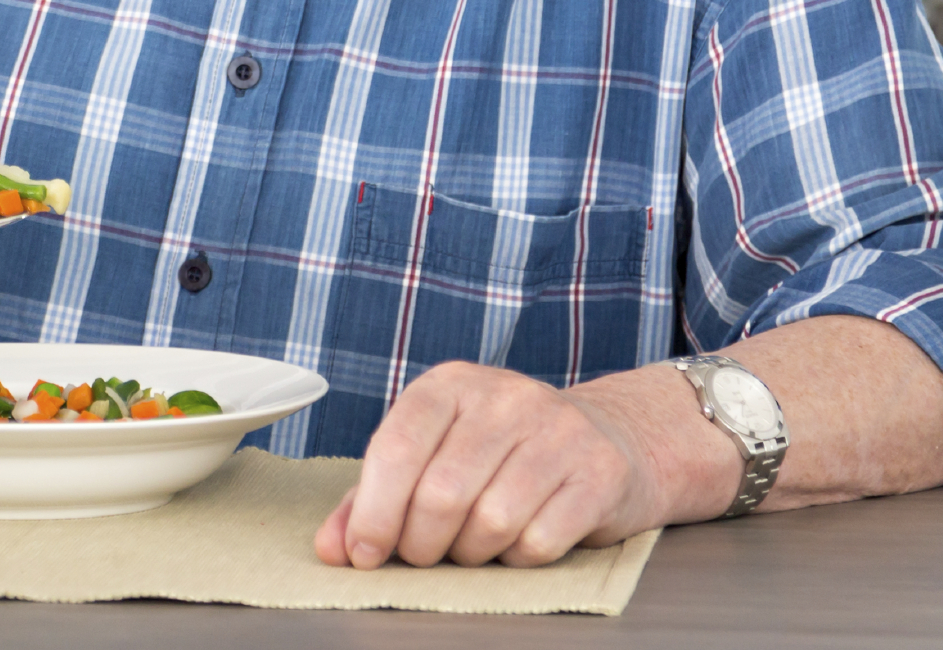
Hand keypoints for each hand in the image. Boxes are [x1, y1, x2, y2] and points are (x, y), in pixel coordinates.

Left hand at [312, 363, 668, 568]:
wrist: (612, 437)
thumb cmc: (503, 453)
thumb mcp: (435, 454)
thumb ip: (376, 496)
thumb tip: (331, 548)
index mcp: (450, 384)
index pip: (396, 447)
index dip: (373, 510)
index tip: (363, 554)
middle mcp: (505, 396)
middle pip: (441, 493)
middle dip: (421, 543)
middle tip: (422, 555)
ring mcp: (558, 430)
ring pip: (491, 522)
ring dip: (471, 553)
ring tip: (473, 545)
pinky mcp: (600, 471)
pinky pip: (541, 540)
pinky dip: (519, 559)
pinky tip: (519, 543)